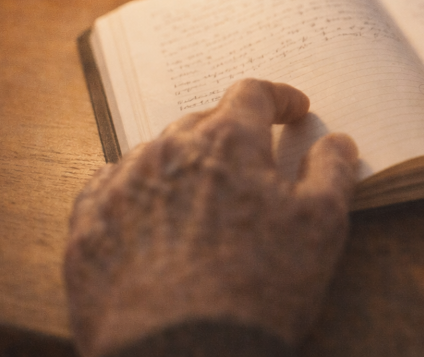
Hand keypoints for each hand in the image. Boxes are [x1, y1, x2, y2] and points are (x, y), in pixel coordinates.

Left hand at [65, 79, 357, 356]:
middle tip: (253, 159)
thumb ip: (333, 170)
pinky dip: (139, 194)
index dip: (279, 97)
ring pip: (157, 155)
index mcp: (225, 141)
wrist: (183, 356)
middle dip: (233, 133)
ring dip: (185, 164)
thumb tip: (336, 142)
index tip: (294, 110)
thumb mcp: (322, 224)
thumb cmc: (260, 287)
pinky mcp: (88, 227)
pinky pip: (112, 190)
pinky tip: (154, 218)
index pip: (253, 93)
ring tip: (204, 195)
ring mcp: (120, 187)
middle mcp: (166, 151)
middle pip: (203, 121)